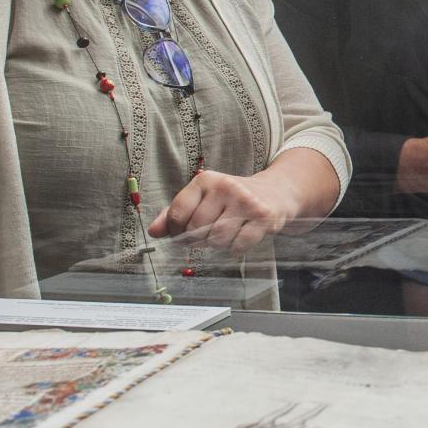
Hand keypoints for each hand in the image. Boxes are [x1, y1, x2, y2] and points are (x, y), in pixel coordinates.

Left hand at [147, 168, 300, 254]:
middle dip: (197, 240)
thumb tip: (153, 232)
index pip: (178, 213)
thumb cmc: (231, 199)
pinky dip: (235, 248)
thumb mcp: (203, 198)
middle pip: (197, 229)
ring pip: (217, 239)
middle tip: (206, 236)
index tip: (181, 234)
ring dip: (217, 245)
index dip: (175, 231)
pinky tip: (240, 237)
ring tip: (223, 236)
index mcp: (206, 180)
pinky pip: (239, 245)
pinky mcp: (264, 217)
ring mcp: (246, 202)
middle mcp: (226, 187)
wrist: (275, 192)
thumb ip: (175, 213)